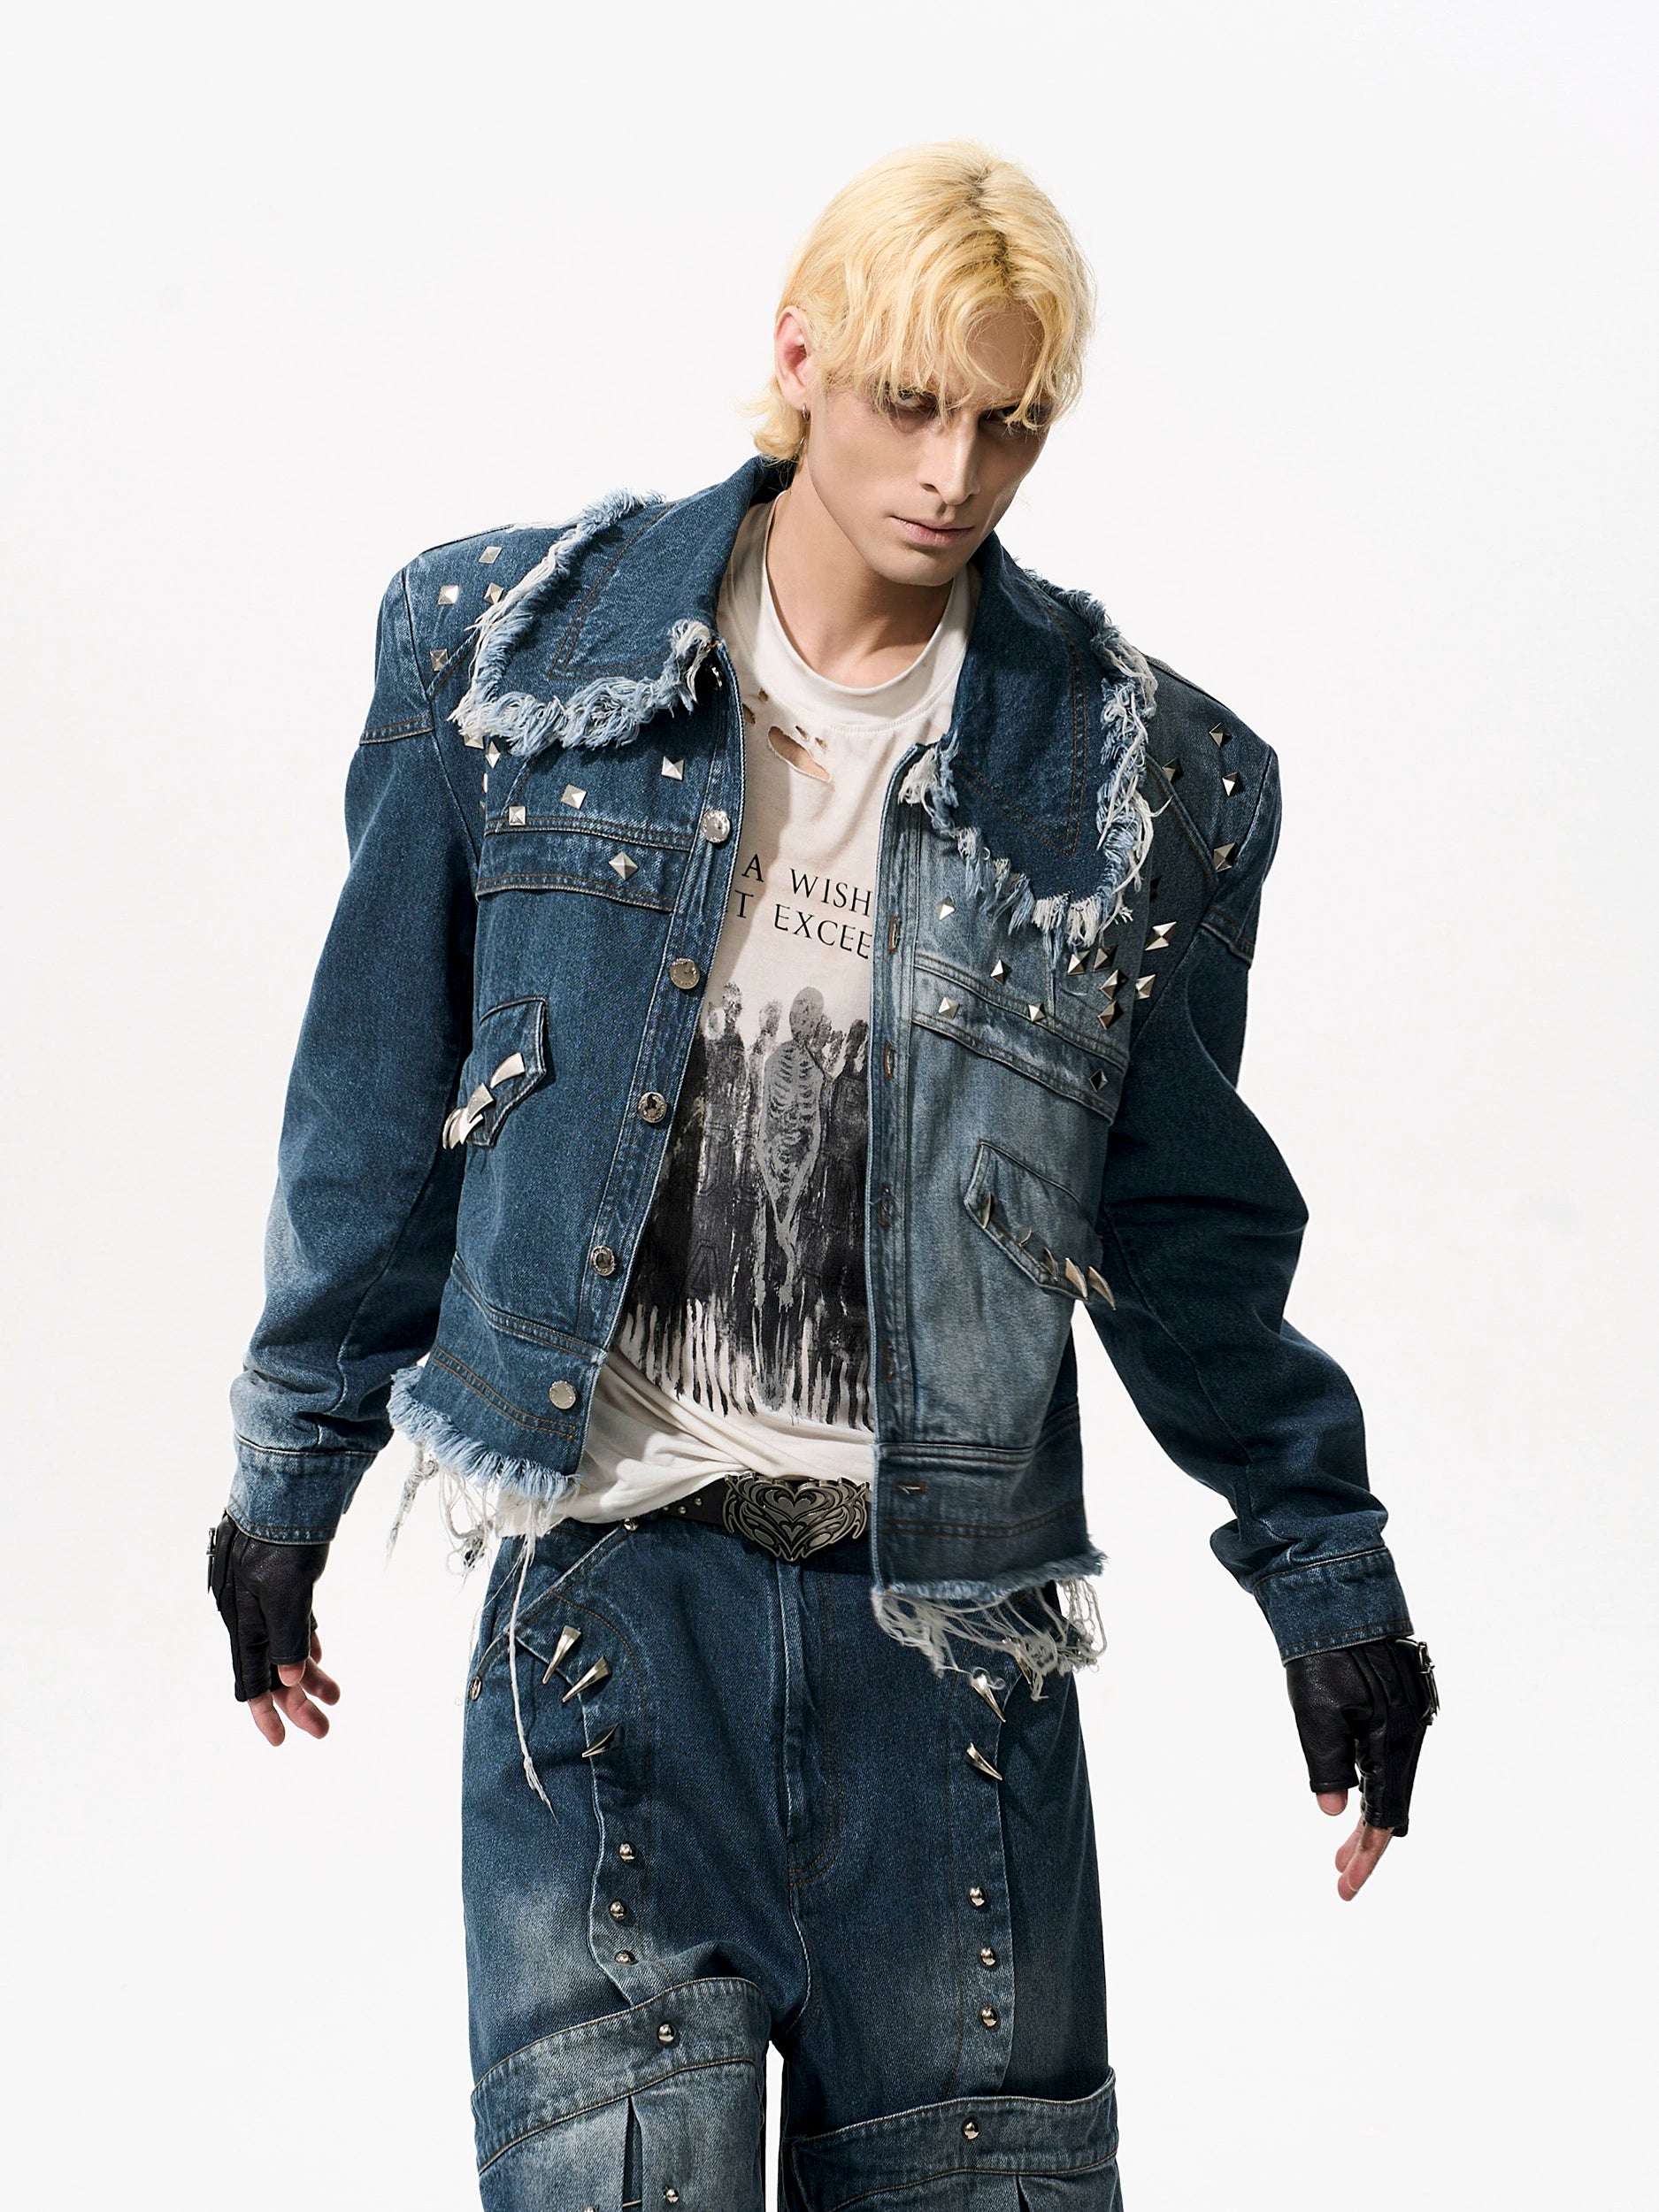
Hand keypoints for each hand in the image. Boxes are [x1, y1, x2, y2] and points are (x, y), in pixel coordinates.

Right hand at [207, 1512, 340, 1745]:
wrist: (286, 1480)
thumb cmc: (284, 1533)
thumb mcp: (288, 1589)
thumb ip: (287, 1635)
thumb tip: (287, 1681)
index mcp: (244, 1618)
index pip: (251, 1679)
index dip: (268, 1712)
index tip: (282, 1741)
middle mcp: (248, 1610)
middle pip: (270, 1669)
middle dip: (298, 1700)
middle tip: (326, 1727)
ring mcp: (262, 1593)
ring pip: (283, 1646)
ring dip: (308, 1673)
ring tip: (336, 1696)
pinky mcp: (279, 1576)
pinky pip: (289, 1621)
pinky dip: (304, 1640)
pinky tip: (319, 1655)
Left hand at [1285, 1636, 1437, 1900]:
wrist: (1340, 1597)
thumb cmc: (1324, 1653)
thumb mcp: (1316, 1710)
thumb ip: (1326, 1764)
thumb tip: (1333, 1814)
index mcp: (1394, 1739)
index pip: (1384, 1815)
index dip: (1366, 1854)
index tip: (1347, 1886)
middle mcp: (1409, 1734)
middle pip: (1392, 1806)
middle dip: (1366, 1845)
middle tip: (1341, 1877)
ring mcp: (1407, 1721)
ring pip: (1390, 1785)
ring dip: (1368, 1819)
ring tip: (1342, 1851)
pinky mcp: (1398, 1709)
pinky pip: (1388, 1762)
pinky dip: (1372, 1788)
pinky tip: (1356, 1801)